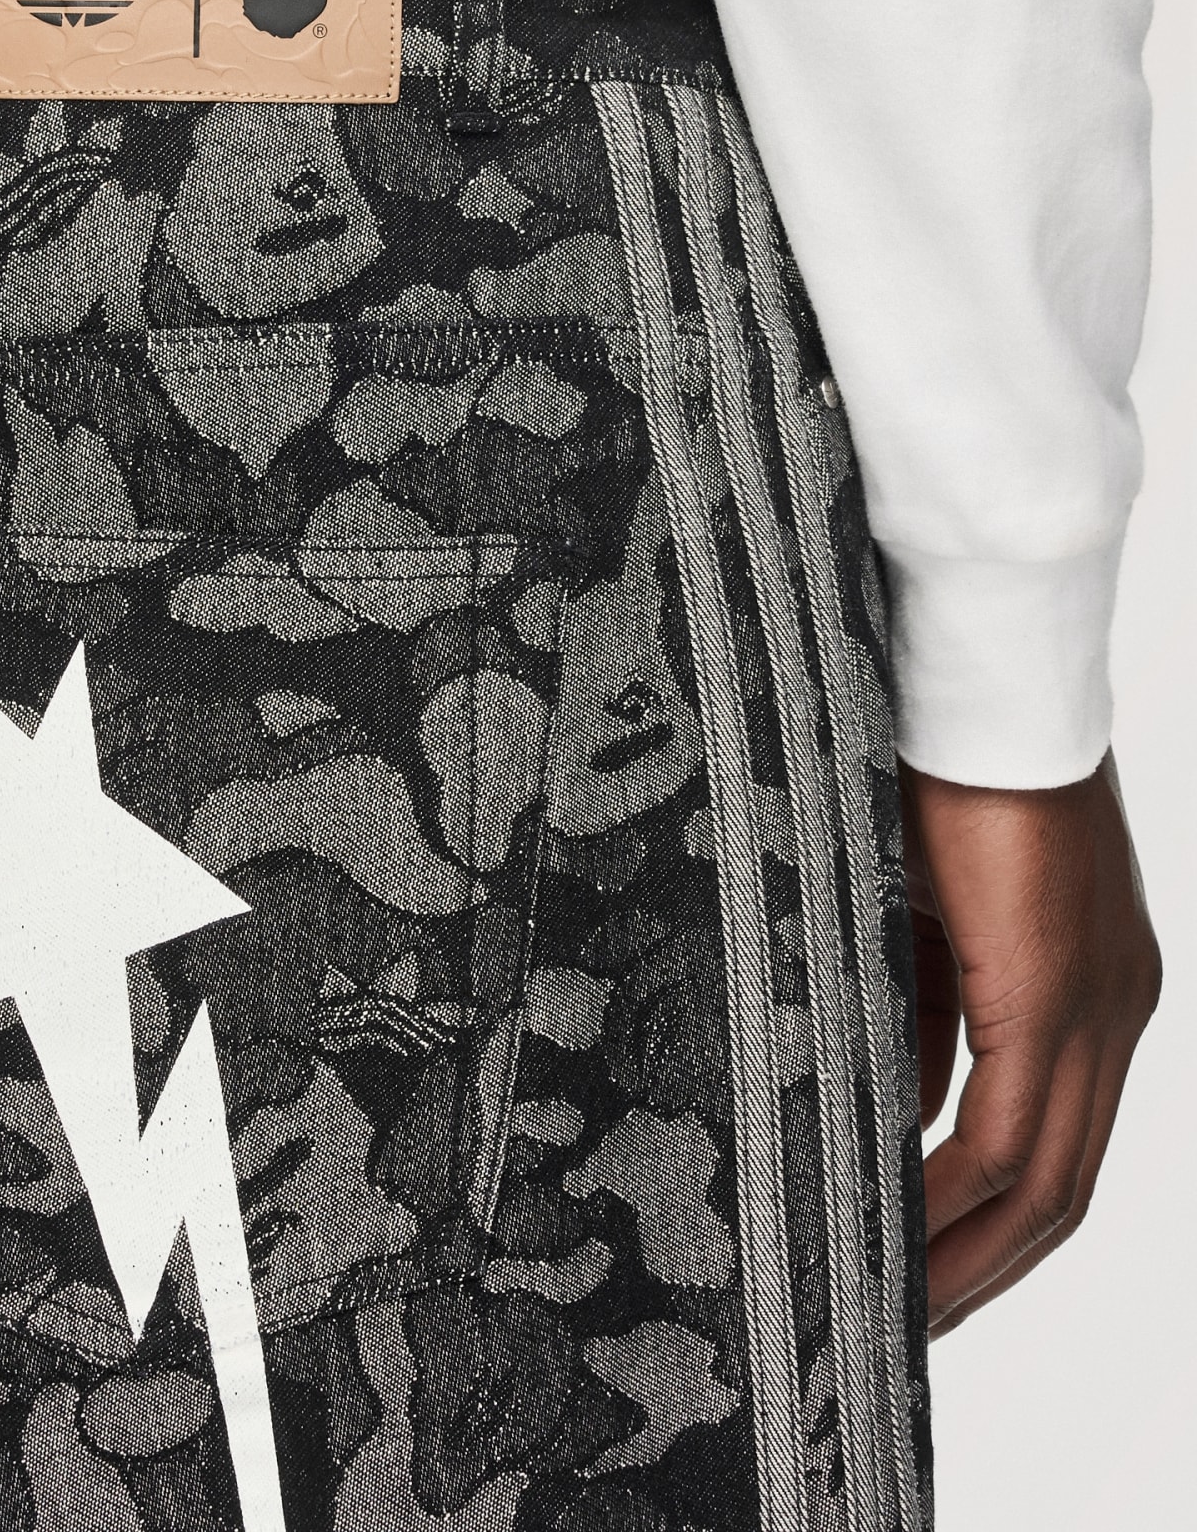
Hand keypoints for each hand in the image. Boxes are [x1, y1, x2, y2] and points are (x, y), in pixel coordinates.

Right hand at [903, 755, 1159, 1336]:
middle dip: (983, 1271)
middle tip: (907, 1331)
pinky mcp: (1056, 987)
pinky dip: (956, 1192)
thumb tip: (889, 1100)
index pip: (1053, 1147)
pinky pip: (1014, 1131)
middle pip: (1062, 1191)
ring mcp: (1099, 1003)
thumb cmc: (931, 765)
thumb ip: (918, 1005)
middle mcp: (1115, 1010)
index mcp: (1088, 986)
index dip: (990, 1225)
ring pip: (1049, 1179)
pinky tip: (901, 1229)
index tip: (922, 1272)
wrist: (972, 674)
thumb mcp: (919, 912)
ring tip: (898, 1311)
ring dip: (969, 1254)